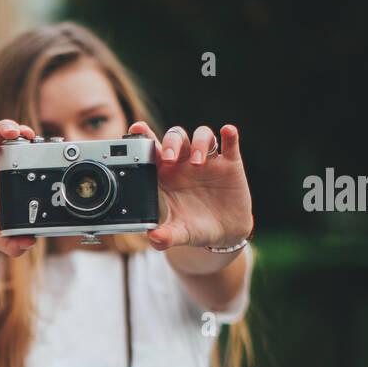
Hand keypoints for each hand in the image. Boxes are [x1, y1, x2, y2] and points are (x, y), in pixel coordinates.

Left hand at [127, 122, 252, 250]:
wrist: (225, 234)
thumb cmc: (196, 229)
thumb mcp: (181, 234)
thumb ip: (166, 236)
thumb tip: (154, 238)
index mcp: (167, 176)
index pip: (153, 151)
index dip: (144, 136)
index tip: (136, 127)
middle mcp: (186, 163)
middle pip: (176, 138)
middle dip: (170, 142)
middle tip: (169, 158)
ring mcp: (209, 161)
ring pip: (202, 135)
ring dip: (199, 143)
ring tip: (200, 162)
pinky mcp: (230, 164)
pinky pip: (230, 143)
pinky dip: (229, 135)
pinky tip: (227, 132)